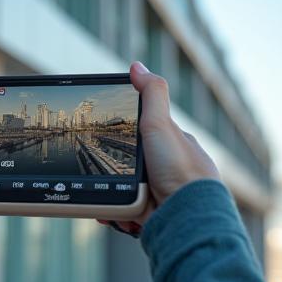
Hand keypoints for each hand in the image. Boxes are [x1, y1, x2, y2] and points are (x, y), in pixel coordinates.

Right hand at [99, 62, 219, 233]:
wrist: (185, 216)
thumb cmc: (181, 169)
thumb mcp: (161, 124)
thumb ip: (151, 94)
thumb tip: (137, 66)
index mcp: (172, 146)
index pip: (141, 134)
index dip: (120, 135)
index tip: (102, 137)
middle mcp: (167, 170)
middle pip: (127, 162)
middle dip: (112, 167)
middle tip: (97, 167)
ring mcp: (158, 193)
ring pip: (121, 188)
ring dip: (109, 190)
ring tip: (100, 190)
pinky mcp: (148, 215)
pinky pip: (121, 211)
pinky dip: (112, 211)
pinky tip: (107, 209)